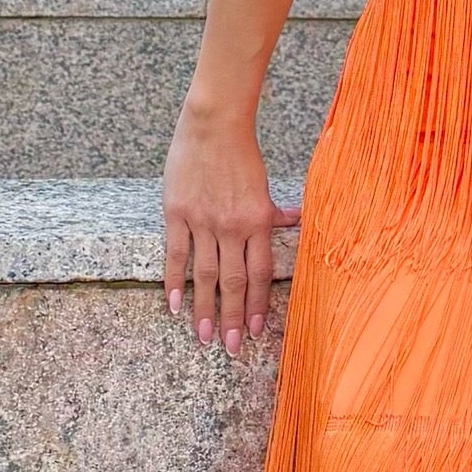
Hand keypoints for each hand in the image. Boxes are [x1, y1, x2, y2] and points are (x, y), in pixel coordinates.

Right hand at [161, 97, 299, 351]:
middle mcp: (232, 226)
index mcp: (257, 221)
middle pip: (232, 282)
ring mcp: (202, 221)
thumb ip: (275, 211)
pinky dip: (174, 282)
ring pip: (204, 275)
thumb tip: (296, 221)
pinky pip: (176, 254)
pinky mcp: (177, 213)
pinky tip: (174, 306)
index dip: (256, 306)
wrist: (213, 123)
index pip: (259, 274)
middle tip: (229, 348)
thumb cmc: (241, 153)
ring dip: (204, 309)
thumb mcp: (264, 184)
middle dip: (231, 318)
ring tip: (202, 336)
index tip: (254, 332)